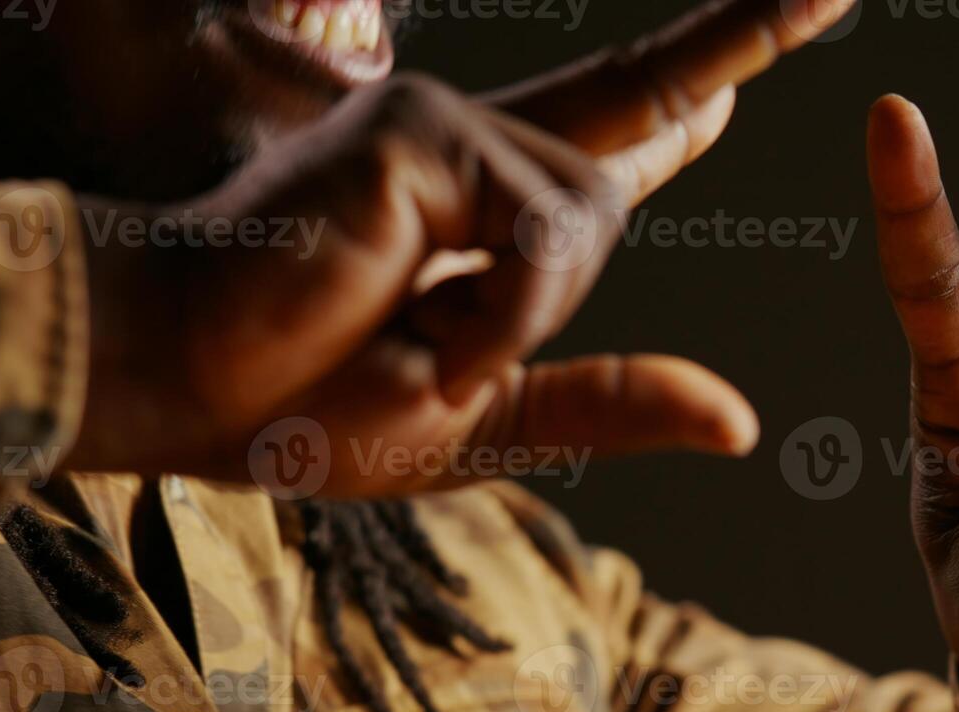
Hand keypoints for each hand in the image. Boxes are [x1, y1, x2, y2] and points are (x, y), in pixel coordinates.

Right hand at [69, 0, 859, 494]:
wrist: (179, 389)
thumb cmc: (299, 410)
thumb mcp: (485, 419)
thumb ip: (611, 405)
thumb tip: (748, 426)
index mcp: (489, 222)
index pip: (618, 145)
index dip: (696, 96)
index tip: (778, 32)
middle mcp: (475, 155)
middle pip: (633, 138)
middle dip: (749, 31)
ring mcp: (447, 130)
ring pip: (588, 219)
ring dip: (525, 317)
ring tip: (424, 353)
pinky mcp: (423, 128)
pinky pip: (541, 232)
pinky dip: (505, 313)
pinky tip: (431, 344)